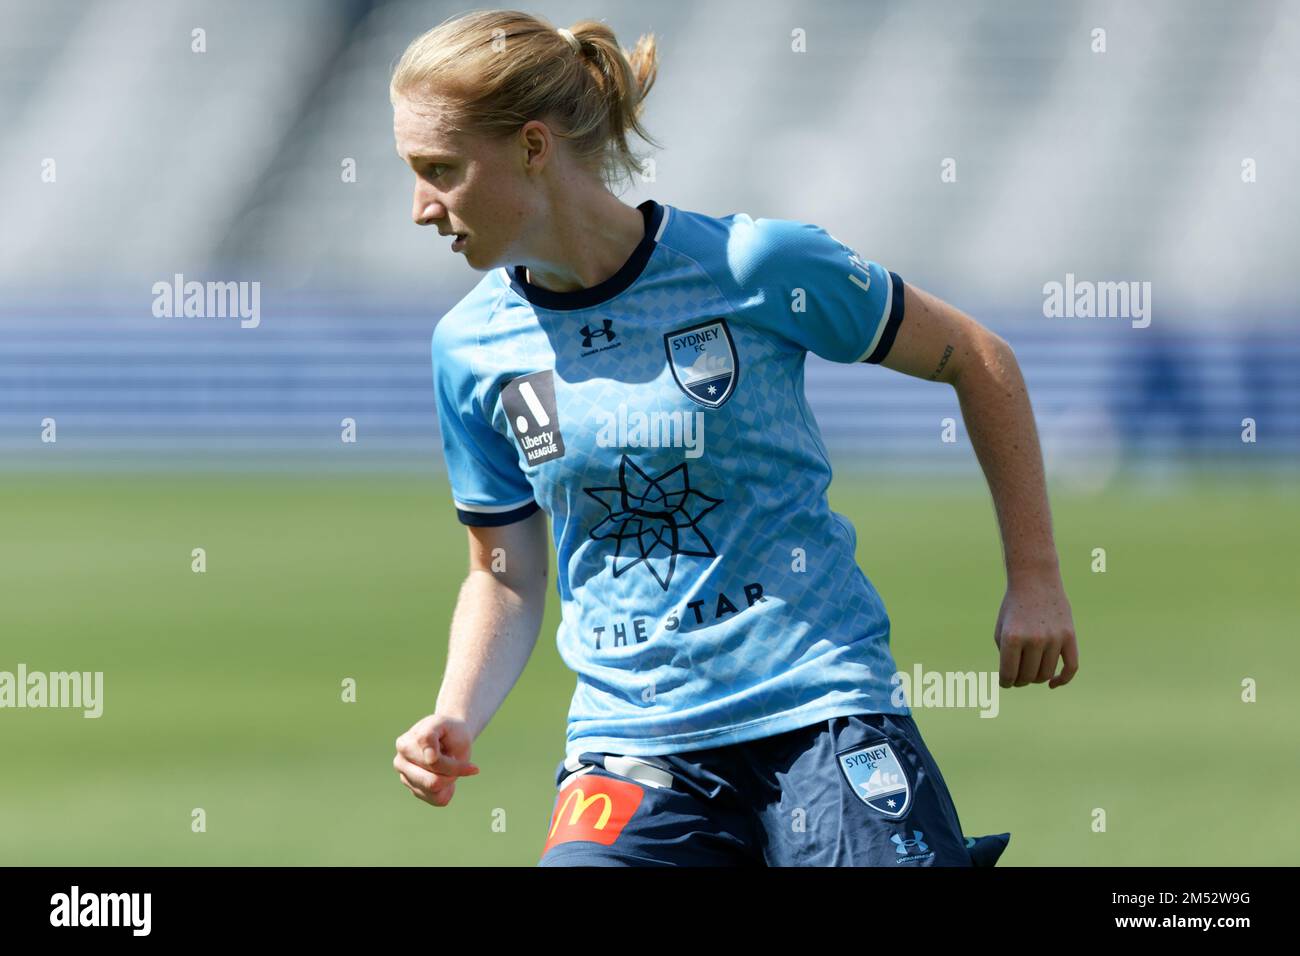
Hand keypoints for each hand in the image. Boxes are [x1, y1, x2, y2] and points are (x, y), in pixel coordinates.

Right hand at [393, 714, 480, 805]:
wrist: (451, 737)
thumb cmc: (450, 731)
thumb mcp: (444, 724)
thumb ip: (431, 735)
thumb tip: (429, 758)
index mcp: (405, 744)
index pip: (434, 763)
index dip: (455, 763)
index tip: (462, 756)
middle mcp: (400, 762)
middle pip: (433, 781)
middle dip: (452, 773)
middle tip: (458, 761)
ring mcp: (405, 778)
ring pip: (435, 791)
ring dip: (450, 780)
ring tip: (449, 765)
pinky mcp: (414, 790)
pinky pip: (437, 799)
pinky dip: (448, 789)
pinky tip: (446, 776)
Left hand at [993, 572, 1078, 688]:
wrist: (1036, 580)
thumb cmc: (1014, 608)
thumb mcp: (1000, 629)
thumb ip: (1005, 656)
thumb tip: (1013, 679)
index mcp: (1012, 637)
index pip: (1008, 674)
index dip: (1005, 682)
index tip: (1005, 682)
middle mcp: (1034, 639)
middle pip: (1028, 677)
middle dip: (1020, 680)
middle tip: (1017, 676)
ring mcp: (1054, 638)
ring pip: (1046, 674)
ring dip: (1036, 678)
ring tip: (1030, 671)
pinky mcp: (1070, 636)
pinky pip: (1071, 667)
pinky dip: (1062, 680)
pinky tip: (1053, 683)